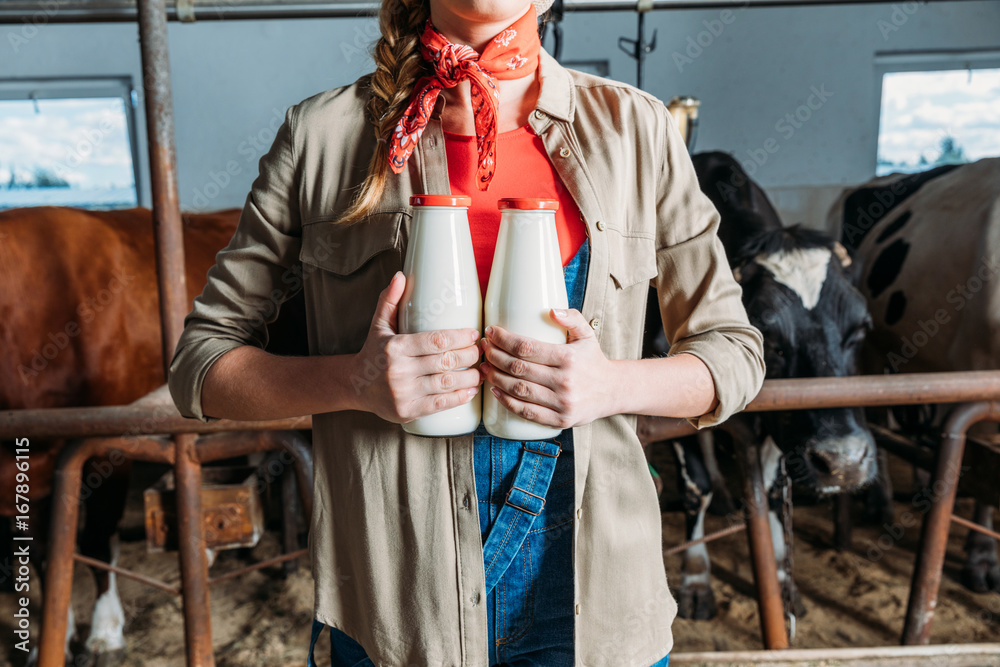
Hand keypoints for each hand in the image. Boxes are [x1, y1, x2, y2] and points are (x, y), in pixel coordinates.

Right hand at [352, 272, 482, 422]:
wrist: (356, 386)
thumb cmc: (374, 352)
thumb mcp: (378, 325)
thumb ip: (388, 300)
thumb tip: (400, 275)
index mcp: (395, 347)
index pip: (436, 340)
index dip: (460, 337)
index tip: (474, 335)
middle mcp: (398, 370)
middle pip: (445, 361)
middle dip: (469, 356)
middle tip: (480, 352)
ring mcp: (403, 393)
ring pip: (446, 384)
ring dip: (470, 378)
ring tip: (481, 371)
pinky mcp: (407, 411)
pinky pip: (440, 404)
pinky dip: (459, 398)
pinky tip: (470, 391)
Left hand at [479, 308, 618, 428]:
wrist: (612, 391)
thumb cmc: (593, 360)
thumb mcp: (587, 334)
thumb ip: (572, 318)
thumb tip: (551, 310)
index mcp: (569, 358)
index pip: (526, 348)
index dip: (504, 340)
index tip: (491, 333)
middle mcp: (565, 381)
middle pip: (518, 369)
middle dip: (495, 357)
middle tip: (484, 349)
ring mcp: (561, 403)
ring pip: (519, 390)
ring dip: (496, 379)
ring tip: (484, 368)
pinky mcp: (559, 420)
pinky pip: (526, 412)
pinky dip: (507, 402)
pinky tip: (495, 391)